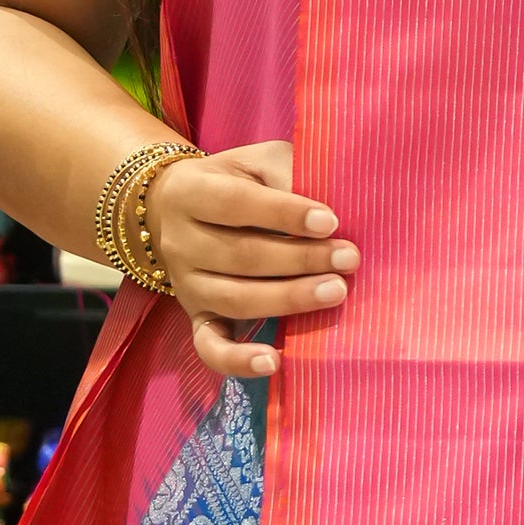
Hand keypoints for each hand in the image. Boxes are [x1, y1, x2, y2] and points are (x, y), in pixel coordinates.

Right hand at [145, 137, 357, 383]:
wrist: (174, 208)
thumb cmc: (233, 181)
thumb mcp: (255, 162)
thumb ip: (286, 173)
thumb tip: (328, 205)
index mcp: (190, 191)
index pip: (235, 204)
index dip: (284, 213)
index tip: (330, 220)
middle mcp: (180, 242)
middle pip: (241, 255)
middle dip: (300, 259)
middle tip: (349, 258)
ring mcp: (186, 285)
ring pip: (235, 299)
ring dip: (288, 299)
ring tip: (335, 292)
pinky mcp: (195, 317)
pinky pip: (210, 347)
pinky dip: (237, 361)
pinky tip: (272, 362)